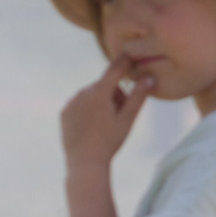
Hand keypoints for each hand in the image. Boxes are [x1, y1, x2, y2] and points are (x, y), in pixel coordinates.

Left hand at [61, 56, 150, 171]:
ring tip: (105, 125)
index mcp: (99, 92)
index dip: (125, 61)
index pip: (115, 69)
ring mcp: (71, 103)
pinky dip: (88, 110)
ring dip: (102, 102)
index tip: (131, 52)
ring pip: (92, 95)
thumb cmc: (110, 141)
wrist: (85, 163)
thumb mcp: (128, 118)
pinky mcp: (65, 112)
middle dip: (115, 95)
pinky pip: (80, 104)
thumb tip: (150, 77)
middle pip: (105, 85)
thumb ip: (139, 95)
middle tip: (120, 116)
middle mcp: (83, 93)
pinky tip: (92, 127)